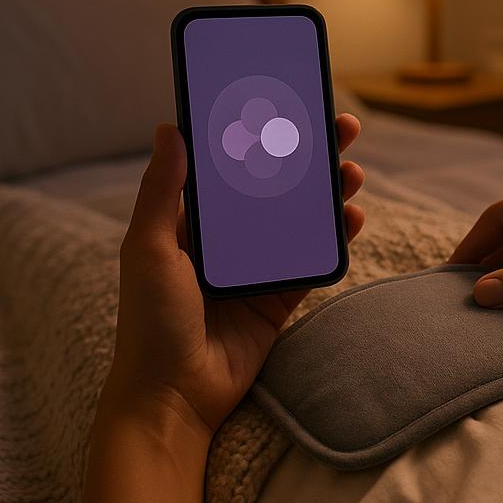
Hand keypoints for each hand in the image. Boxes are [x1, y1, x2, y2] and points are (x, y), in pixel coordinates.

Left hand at [105, 116, 365, 436]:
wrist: (175, 396)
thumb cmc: (150, 322)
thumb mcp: (149, 249)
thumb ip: (162, 191)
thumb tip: (168, 126)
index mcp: (193, 222)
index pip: (233, 165)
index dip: (261, 133)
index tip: (288, 105)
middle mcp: (228, 240)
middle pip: (277, 186)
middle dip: (309, 156)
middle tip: (340, 127)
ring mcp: (258, 268)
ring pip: (301, 219)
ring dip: (329, 192)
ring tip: (353, 171)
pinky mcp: (281, 297)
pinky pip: (314, 260)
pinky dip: (336, 238)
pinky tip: (352, 217)